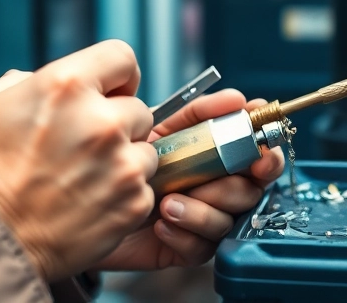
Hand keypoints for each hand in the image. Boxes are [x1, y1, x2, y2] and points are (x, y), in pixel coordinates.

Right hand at [0, 41, 156, 281]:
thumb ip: (26, 81)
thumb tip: (42, 80)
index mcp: (67, 84)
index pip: (122, 57)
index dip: (116, 77)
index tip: (109, 94)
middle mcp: (102, 120)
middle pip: (138, 109)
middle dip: (118, 125)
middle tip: (85, 148)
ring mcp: (122, 163)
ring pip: (146, 150)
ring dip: (124, 162)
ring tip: (86, 179)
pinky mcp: (133, 202)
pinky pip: (144, 189)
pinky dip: (124, 197)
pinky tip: (90, 203)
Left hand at [93, 89, 285, 270]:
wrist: (79, 198)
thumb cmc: (117, 157)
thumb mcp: (156, 126)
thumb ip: (197, 113)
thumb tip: (237, 99)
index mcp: (212, 151)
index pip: (255, 149)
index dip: (266, 148)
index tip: (262, 147)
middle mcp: (213, 183)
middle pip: (251, 187)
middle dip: (234, 184)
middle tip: (212, 181)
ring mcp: (202, 216)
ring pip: (229, 218)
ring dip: (203, 209)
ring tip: (168, 202)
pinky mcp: (186, 246)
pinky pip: (203, 246)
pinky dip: (184, 233)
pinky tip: (160, 222)